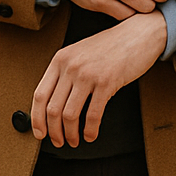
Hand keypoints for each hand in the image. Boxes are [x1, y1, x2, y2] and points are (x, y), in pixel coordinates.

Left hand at [32, 11, 166, 147]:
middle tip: (58, 141)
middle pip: (52, 108)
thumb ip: (66, 73)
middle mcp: (70, 66)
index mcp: (60, 59)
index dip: (37, 118)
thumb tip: (54, 104)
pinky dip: (90, 130)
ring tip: (74, 141)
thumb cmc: (111, 47)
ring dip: (70, 134)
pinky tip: (91, 135)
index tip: (40, 132)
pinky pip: (93, 114)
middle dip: (53, 131)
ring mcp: (88, 74)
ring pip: (69, 115)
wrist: (138, 34)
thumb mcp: (80, 54)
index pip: (39, 95)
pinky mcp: (106, 82)